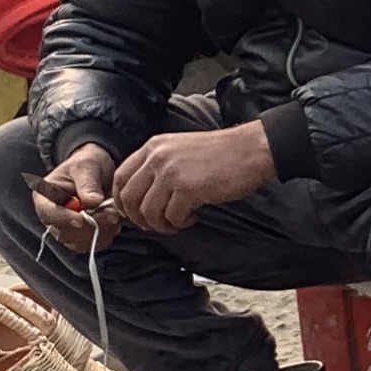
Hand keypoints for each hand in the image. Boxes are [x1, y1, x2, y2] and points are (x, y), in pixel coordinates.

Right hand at [31, 143, 118, 253]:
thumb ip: (88, 183)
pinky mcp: (81, 237)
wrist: (99, 172)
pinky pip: (92, 245)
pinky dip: (106, 236)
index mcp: (44, 197)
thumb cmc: (88, 165)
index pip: (48, 213)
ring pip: (79, 243)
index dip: (64, 218)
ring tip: (114, 215)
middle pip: (64, 233)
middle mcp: (52, 218)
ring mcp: (66, 230)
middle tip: (112, 214)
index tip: (82, 219)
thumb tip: (93, 202)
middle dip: (89, 226)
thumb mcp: (87, 166)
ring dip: (100, 232)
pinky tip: (114, 222)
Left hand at [113, 122, 274, 233]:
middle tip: (155, 224)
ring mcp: (171, 173)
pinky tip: (194, 215)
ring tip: (178, 221)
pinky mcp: (188, 189)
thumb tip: (141, 197)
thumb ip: (158, 166)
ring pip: (148, 212)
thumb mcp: (180, 149)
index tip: (133, 213)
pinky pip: (172, 217)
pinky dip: (181, 223)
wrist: (250, 149)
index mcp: (153, 147)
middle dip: (139, 218)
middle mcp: (157, 158)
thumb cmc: (220, 153)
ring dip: (162, 224)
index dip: (122, 201)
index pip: (121, 177)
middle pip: (129, 198)